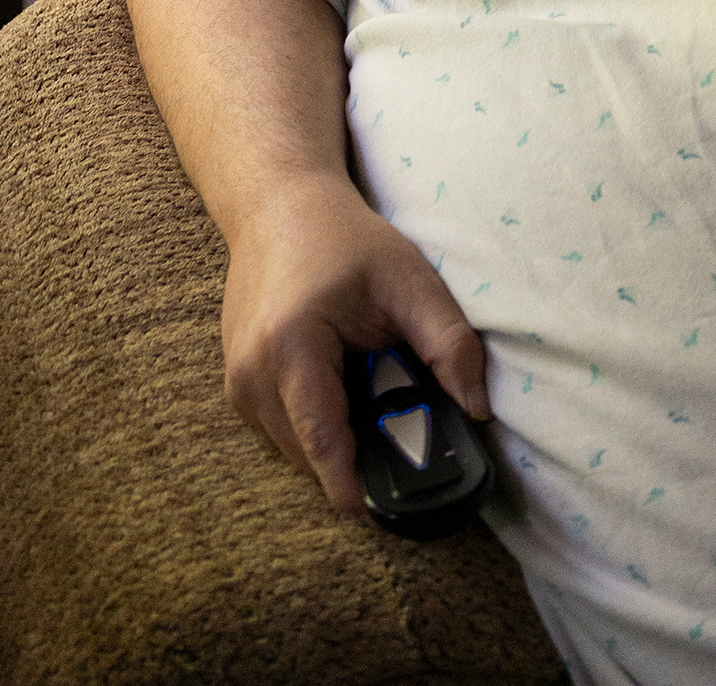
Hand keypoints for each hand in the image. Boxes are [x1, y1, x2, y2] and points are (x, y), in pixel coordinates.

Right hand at [223, 171, 489, 515]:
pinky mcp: (236, 386)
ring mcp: (236, 383)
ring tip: (374, 399)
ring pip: (296, 452)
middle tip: (407, 438)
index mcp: (291, 348)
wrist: (277, 204)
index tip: (402, 511)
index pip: (324, 447)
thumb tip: (479, 410)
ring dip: (338, 443)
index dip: (362, 489)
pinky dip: (317, 424)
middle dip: (360, 461)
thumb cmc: (345, 239)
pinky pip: (283, 432)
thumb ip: (449, 342)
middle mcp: (251, 375)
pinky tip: (344, 387)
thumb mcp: (409, 279)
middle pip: (312, 458)